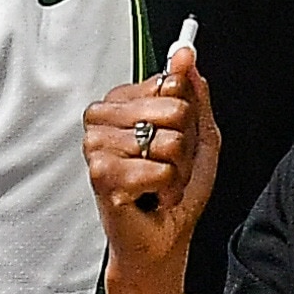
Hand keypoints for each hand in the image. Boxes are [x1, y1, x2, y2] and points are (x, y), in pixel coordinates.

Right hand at [83, 47, 220, 268]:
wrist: (163, 238)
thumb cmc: (174, 190)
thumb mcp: (196, 135)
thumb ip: (192, 93)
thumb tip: (185, 55)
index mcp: (121, 102)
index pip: (171, 84)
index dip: (186, 118)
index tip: (175, 139)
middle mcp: (102, 119)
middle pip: (173, 110)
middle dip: (185, 146)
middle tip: (168, 167)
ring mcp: (97, 146)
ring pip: (169, 142)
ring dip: (176, 171)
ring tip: (158, 184)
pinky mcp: (102, 174)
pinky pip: (160, 169)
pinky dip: (166, 189)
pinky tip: (149, 197)